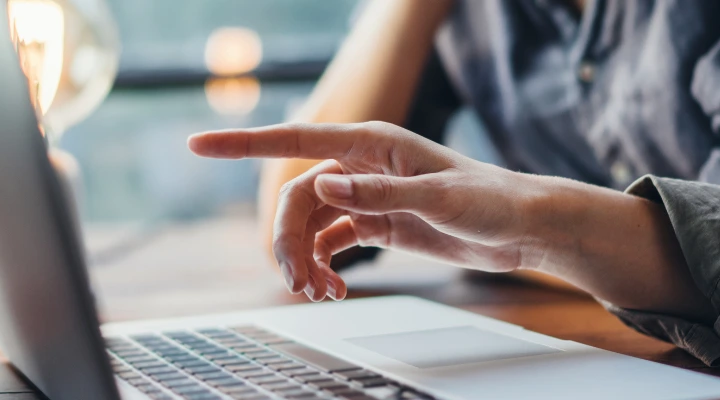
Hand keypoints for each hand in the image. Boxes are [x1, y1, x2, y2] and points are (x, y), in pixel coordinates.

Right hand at [190, 122, 569, 300]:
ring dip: (304, 260)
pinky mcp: (376, 221)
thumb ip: (380, 193)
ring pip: (309, 225)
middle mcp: (360, 165)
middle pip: (296, 200)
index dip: (242, 143)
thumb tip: (326, 187)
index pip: (294, 140)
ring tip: (318, 294)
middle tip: (297, 284)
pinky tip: (332, 289)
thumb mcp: (438, 199)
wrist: (521, 228)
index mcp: (370, 144)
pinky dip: (323, 266)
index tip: (198, 145)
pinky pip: (330, 242)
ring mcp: (366, 194)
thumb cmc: (489, 201)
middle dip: (287, 242)